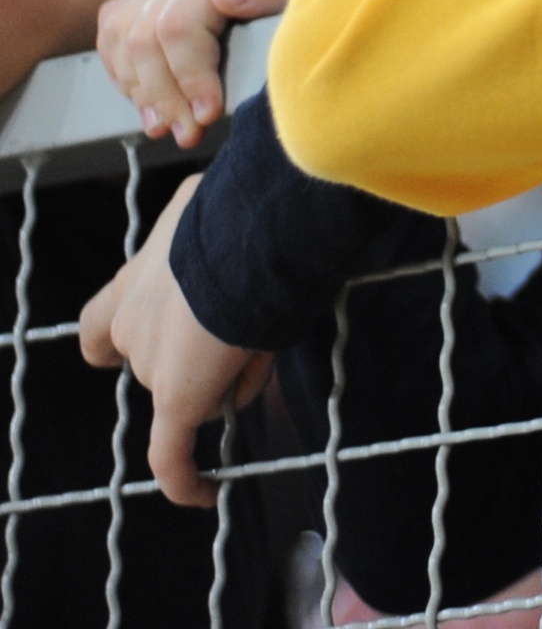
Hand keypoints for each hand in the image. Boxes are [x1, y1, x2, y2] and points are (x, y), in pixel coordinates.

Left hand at [76, 174, 270, 508]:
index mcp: (133, 283)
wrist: (246, 241)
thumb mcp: (215, 219)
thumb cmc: (240, 216)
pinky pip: (171, 455)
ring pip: (192, 391)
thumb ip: (213, 239)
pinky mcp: (174, 400)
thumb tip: (247, 241)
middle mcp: (130, 325)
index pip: (102, 324)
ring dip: (229, 379)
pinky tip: (204, 495)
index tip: (123, 350)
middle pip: (160, 363)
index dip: (115, 340)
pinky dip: (183, 480)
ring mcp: (149, 364)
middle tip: (253, 331)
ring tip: (269, 342)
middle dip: (204, 357)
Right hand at [98, 0, 310, 145]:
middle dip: (164, 95)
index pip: (176, 26)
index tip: (209, 115)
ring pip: (122, 36)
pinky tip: (150, 104)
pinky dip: (127, 74)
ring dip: (141, 91)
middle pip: (142, 37)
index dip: (188, 77)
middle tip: (190, 133)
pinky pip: (117, 33)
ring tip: (168, 128)